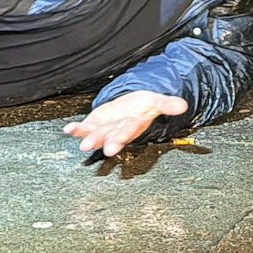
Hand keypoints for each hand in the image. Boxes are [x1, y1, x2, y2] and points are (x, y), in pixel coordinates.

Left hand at [63, 91, 190, 157]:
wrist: (131, 106)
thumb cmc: (143, 106)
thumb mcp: (156, 101)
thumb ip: (168, 104)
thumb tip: (184, 105)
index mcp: (132, 125)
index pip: (126, 132)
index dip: (120, 139)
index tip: (112, 148)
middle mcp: (117, 130)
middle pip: (110, 137)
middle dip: (105, 143)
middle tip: (99, 150)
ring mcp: (105, 128)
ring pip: (95, 135)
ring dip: (88, 139)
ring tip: (83, 145)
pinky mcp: (95, 123)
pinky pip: (84, 127)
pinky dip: (76, 129)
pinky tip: (67, 130)